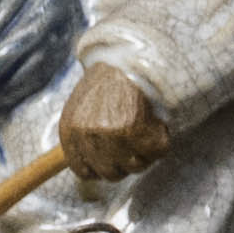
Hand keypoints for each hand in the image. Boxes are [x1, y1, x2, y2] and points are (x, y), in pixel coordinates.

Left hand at [50, 54, 172, 185]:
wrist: (129, 59)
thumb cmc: (107, 83)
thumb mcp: (80, 108)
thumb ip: (80, 136)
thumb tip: (87, 168)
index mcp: (71, 133)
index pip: (84, 171)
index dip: (101, 170)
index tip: (113, 162)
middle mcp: (90, 138)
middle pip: (112, 173)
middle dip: (125, 163)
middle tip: (134, 145)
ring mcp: (114, 136)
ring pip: (137, 166)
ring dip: (145, 154)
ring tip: (146, 131)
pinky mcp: (140, 131)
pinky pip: (158, 153)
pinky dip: (163, 141)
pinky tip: (158, 124)